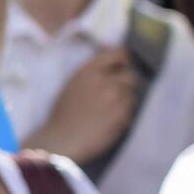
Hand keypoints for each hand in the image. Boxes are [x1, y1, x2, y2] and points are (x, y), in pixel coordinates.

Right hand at [26, 47, 135, 163]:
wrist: (63, 140)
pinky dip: (123, 116)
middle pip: (129, 75)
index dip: (122, 59)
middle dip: (124, 84)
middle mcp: (106, 81)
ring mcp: (117, 98)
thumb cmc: (62, 114)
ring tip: (108, 111)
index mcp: (89, 71)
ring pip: (131, 94)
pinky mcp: (124, 115)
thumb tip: (112, 66)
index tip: (121, 65)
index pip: (117, 53)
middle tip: (113, 94)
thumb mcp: (72, 85)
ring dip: (124, 100)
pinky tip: (108, 123)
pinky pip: (130, 111)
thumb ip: (92, 73)